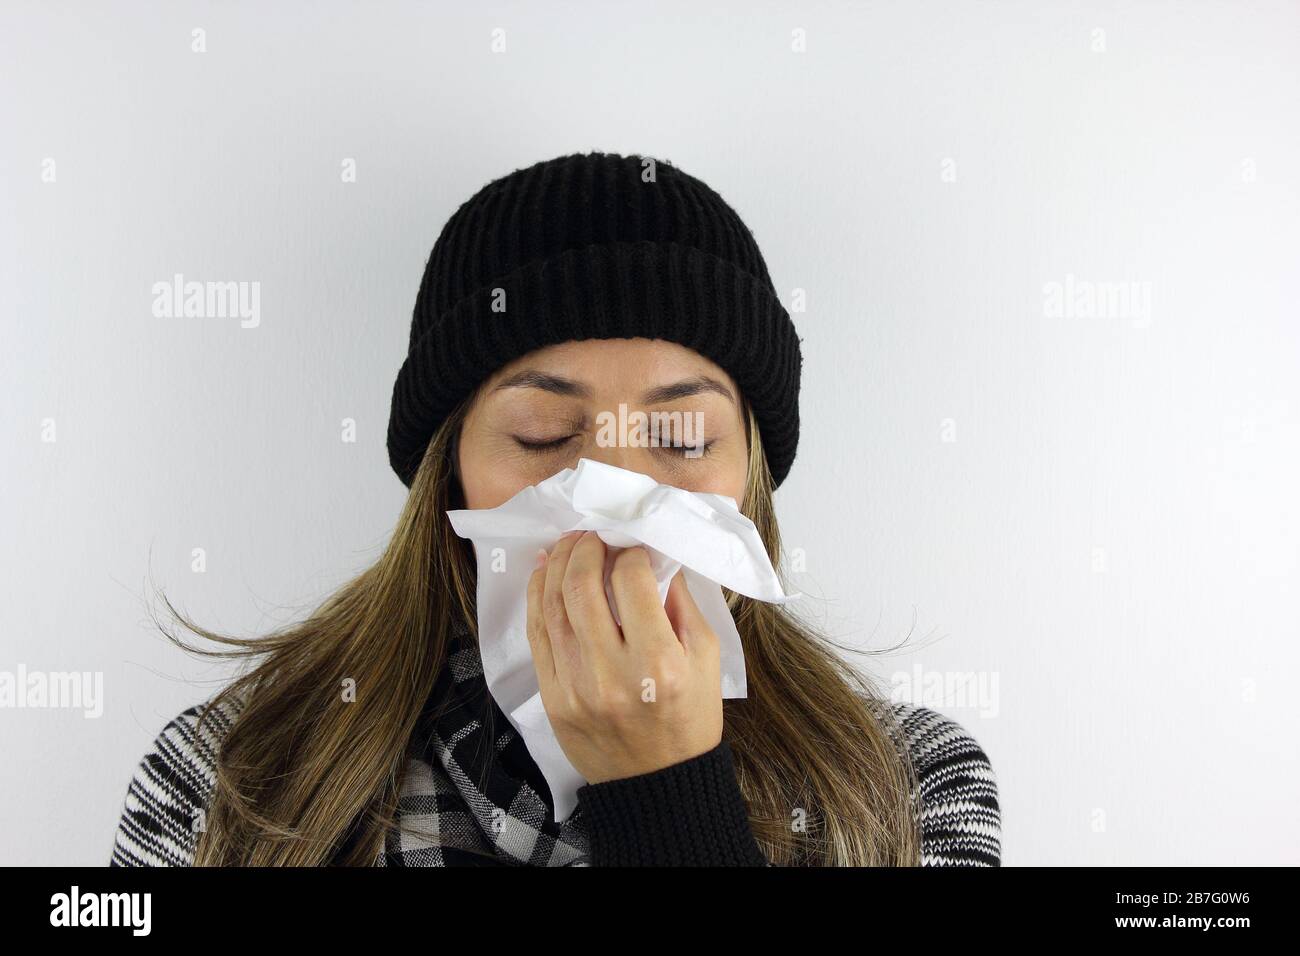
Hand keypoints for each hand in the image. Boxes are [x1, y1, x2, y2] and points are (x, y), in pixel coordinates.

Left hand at [525, 529, 723, 784]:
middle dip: (584, 547)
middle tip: (591, 533)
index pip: (632, 581)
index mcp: (659, 663)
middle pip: (583, 587)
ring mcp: (576, 688)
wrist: (657, 785)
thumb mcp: (707, 659)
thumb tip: (654, 556)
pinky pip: (538, 636)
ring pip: (553, 606)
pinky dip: (538, 598)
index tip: (632, 546)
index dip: (630, 552)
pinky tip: (544, 575)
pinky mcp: (553, 699)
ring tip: (566, 544)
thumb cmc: (689, 717)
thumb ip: (681, 603)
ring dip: (555, 565)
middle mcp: (613, 674)